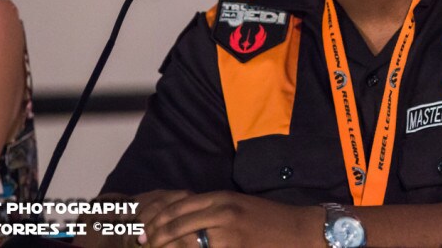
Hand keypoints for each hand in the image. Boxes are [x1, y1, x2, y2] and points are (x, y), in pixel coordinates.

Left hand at [135, 190, 323, 247]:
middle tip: (144, 243)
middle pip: (177, 223)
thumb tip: (183, 219)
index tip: (144, 228)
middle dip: (155, 236)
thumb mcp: (239, 206)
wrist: (298, 231)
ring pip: (185, 241)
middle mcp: (222, 212)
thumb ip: (213, 210)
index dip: (158, 218)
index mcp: (222, 198)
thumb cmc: (268, 219)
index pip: (179, 205)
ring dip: (168, 247)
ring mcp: (227, 234)